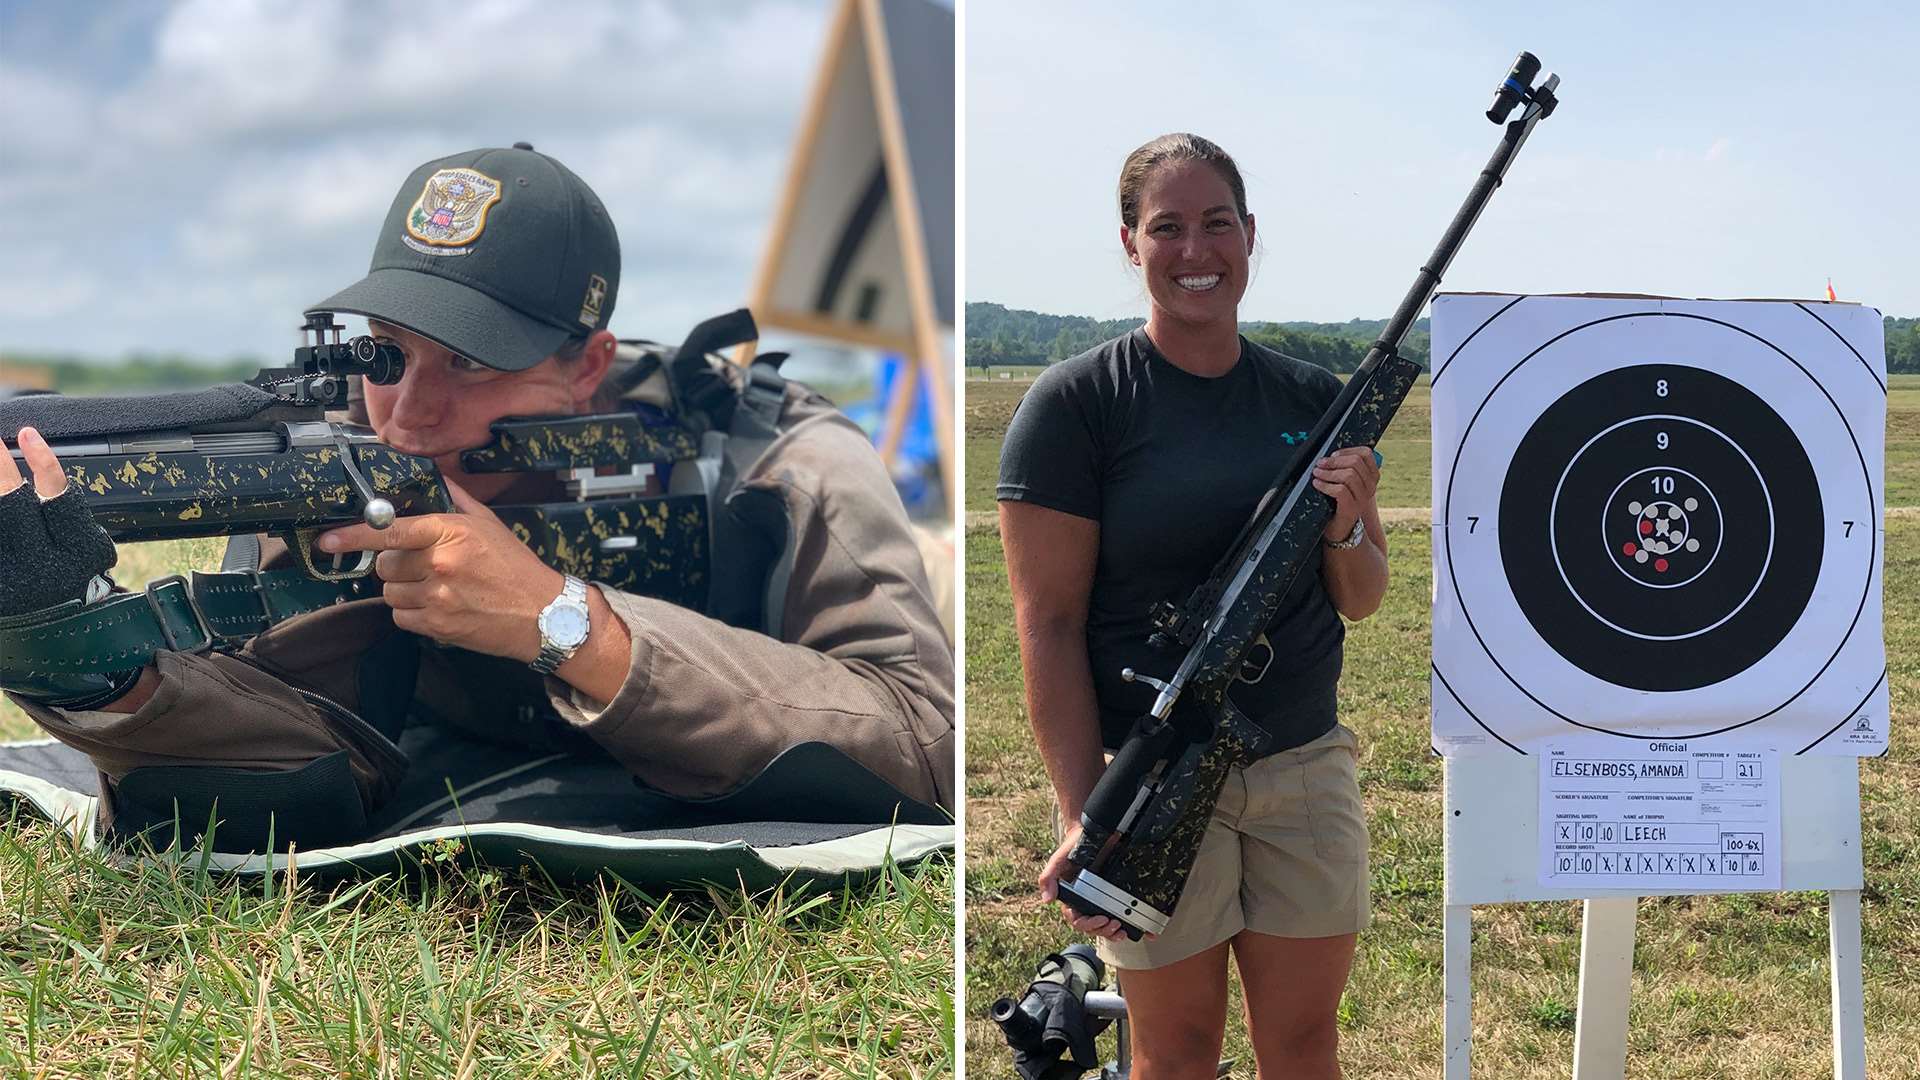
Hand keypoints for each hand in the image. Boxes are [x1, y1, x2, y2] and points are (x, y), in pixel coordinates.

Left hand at [0, 426, 116, 616]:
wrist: (50, 642)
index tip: (29, 432)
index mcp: (80, 554)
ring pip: (1, 520)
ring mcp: (13, 581)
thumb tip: (32, 464)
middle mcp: (45, 569)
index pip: (60, 496)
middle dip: (0, 468)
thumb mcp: (81, 551)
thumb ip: (62, 518)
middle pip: (13, 504)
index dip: (43, 462)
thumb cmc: (71, 587)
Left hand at [314, 479, 562, 660]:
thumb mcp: (489, 524)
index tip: (328, 539)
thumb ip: (455, 498)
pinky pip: (401, 617)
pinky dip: (413, 613)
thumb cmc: (516, 568)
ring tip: (435, 587)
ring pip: (390, 592)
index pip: (389, 531)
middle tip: (423, 566)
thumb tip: (429, 474)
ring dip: (404, 590)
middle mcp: (440, 564)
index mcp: (450, 533)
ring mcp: (437, 597)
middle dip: (396, 565)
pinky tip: (439, 606)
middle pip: (385, 565)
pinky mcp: (437, 626)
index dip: (353, 535)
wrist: (544, 615)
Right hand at [1039, 824, 1142, 941]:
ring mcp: (1100, 901)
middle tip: (1115, 924)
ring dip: (1113, 932)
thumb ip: (1047, 879)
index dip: (1089, 925)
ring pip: (1105, 926)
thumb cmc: (1071, 847)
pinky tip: (1139, 931)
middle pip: (1093, 927)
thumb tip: (1047, 900)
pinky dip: (1130, 925)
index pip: (1078, 921)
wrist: (1090, 832)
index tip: (1101, 919)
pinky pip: (1120, 914)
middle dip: (1103, 930)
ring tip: (1122, 929)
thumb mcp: (1058, 861)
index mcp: (1072, 899)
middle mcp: (1085, 903)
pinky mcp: (1114, 897)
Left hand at [1313, 446, 1380, 542]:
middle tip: (1320, 464)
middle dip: (1334, 461)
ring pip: (1348, 475)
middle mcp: (1370, 487)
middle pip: (1355, 462)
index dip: (1347, 450)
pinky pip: (1340, 490)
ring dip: (1328, 473)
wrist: (1340, 530)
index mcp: (1371, 477)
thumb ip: (1345, 469)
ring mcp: (1362, 498)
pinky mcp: (1351, 508)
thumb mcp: (1346, 484)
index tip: (1333, 455)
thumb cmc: (1339, 504)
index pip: (1366, 454)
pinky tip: (1317, 485)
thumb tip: (1330, 455)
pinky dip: (1325, 485)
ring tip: (1316, 474)